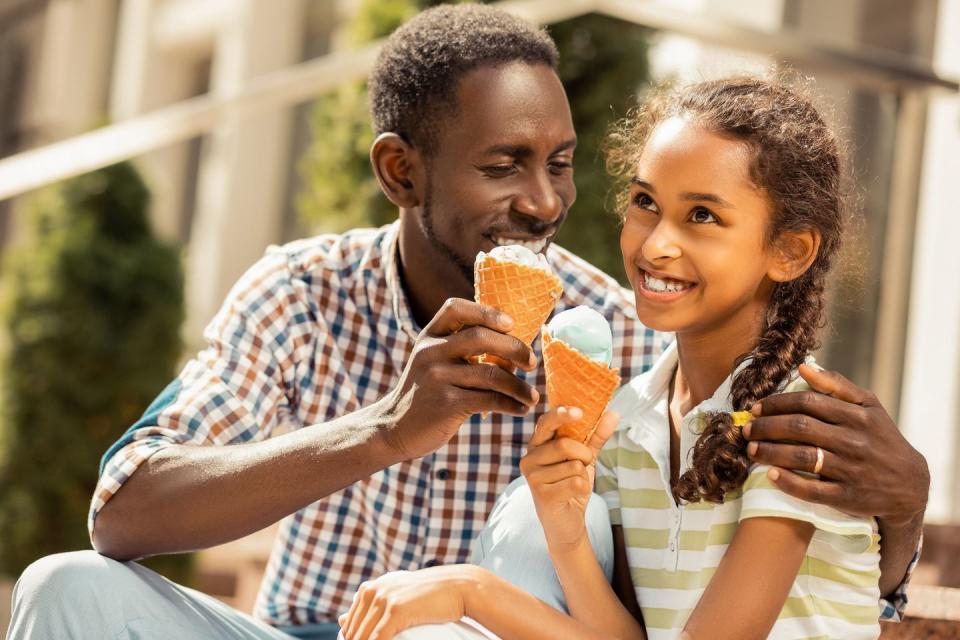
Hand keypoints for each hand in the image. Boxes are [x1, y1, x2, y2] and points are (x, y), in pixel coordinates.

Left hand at [338, 565, 481, 639]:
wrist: (458, 586)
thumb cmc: (428, 594)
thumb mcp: (394, 596)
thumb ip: (368, 606)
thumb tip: (339, 618)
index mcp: (368, 589)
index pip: (348, 626)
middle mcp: (371, 592)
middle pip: (352, 633)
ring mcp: (383, 599)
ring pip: (362, 638)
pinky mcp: (395, 610)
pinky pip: (377, 639)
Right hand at [377, 298, 538, 460]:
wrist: (393, 428)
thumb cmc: (425, 393)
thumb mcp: (432, 361)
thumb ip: (458, 347)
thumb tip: (512, 342)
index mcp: (428, 336)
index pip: (456, 308)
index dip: (486, 311)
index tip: (510, 324)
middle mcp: (430, 352)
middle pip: (481, 338)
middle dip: (515, 349)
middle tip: (531, 362)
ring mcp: (437, 378)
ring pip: (491, 374)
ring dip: (519, 386)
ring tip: (532, 396)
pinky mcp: (446, 404)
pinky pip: (489, 400)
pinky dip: (511, 405)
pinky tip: (520, 410)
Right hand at [520, 407, 618, 550]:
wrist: (566, 523)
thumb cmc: (571, 485)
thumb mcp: (584, 458)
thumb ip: (595, 436)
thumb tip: (614, 413)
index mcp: (537, 444)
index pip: (546, 422)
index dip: (562, 414)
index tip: (580, 412)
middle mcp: (529, 458)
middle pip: (565, 444)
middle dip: (584, 455)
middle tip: (583, 465)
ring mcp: (533, 477)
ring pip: (573, 465)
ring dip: (583, 475)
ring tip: (573, 484)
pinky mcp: (542, 495)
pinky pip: (576, 483)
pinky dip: (583, 488)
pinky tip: (573, 495)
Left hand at [744, 364, 928, 524]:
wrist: (909, 484)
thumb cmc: (881, 438)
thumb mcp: (869, 407)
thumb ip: (837, 386)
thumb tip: (804, 367)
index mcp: (856, 415)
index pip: (807, 402)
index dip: (776, 403)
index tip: (755, 408)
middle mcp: (853, 440)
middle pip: (799, 428)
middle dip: (766, 427)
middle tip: (747, 429)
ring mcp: (850, 469)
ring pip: (802, 457)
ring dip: (770, 452)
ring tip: (751, 449)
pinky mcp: (848, 496)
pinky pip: (812, 490)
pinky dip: (789, 482)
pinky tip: (771, 474)